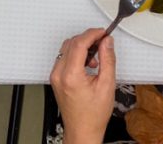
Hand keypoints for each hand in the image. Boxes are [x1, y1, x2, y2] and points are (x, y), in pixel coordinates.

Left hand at [49, 29, 115, 143]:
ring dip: (82, 46)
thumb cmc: (93, 115)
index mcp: (71, 76)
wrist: (83, 130)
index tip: (103, 32)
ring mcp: (55, 76)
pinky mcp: (55, 78)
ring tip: (96, 57)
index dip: (92, 34)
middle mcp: (59, 74)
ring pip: (66, 48)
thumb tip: (107, 42)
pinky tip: (88, 64)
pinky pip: (64, 58)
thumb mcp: (107, 85)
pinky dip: (76, 55)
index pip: (79, 44)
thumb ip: (107, 60)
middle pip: (71, 43)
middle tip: (103, 41)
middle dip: (88, 39)